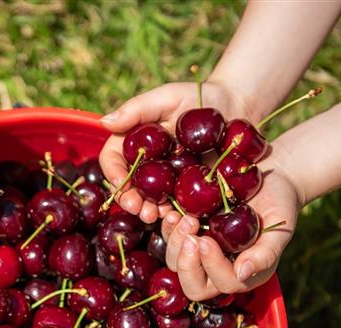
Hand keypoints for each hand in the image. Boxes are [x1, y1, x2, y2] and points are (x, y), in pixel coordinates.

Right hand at [98, 80, 252, 222]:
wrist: (237, 107)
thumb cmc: (198, 97)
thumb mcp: (166, 97)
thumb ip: (135, 109)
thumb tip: (104, 122)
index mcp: (133, 143)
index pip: (112, 160)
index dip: (112, 173)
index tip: (120, 183)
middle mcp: (145, 165)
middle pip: (128, 187)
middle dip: (129, 200)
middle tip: (136, 208)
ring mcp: (166, 181)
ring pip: (150, 201)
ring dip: (148, 211)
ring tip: (154, 216)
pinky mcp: (188, 191)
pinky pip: (178, 206)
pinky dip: (176, 215)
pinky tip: (178, 218)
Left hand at [158, 149, 302, 300]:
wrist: (268, 179)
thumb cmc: (279, 206)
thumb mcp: (279, 229)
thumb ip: (265, 254)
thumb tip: (243, 274)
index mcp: (241, 274)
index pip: (222, 283)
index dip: (211, 266)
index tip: (207, 240)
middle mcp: (216, 268)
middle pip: (191, 282)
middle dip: (186, 260)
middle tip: (190, 231)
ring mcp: (198, 252)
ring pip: (174, 261)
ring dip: (173, 241)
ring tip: (182, 217)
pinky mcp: (186, 233)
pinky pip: (167, 237)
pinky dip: (165, 226)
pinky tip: (169, 211)